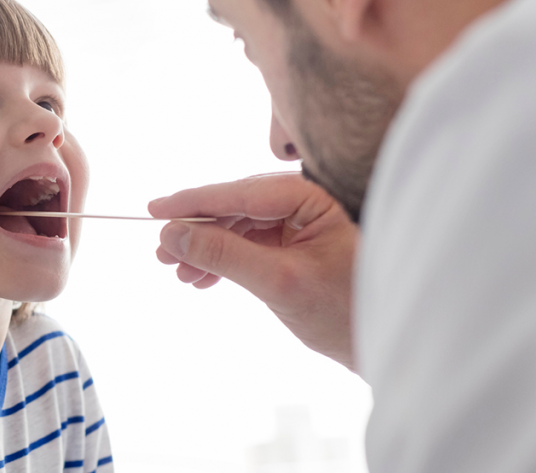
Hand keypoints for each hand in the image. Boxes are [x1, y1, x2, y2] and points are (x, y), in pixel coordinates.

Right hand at [149, 172, 357, 369]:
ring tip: (179, 272)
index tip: (155, 210)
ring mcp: (300, 223)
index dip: (195, 201)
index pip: (241, 192)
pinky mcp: (293, 246)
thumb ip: (223, 253)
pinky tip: (201, 278)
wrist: (380, 344)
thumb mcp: (277, 281)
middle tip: (161, 252)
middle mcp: (307, 201)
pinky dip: (223, 261)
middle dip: (198, 231)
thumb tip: (172, 233)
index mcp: (313, 195)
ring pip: (237, 227)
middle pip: (235, 207)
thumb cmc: (344, 310)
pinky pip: (248, 244)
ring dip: (206, 249)